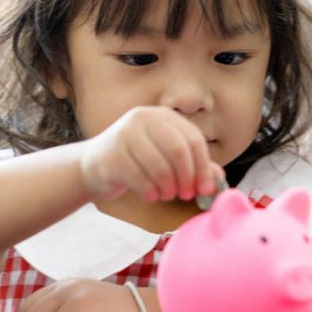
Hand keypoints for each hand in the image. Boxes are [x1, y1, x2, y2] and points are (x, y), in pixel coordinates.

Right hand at [78, 106, 223, 202]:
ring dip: (169, 188)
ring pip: (160, 167)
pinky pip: (140, 179)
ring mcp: (125, 133)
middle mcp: (144, 118)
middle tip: (187, 195)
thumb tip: (217, 178)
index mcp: (162, 116)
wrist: (93, 165)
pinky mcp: (111, 154)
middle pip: (178, 150)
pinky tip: (151, 195)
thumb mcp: (165, 157)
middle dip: (187, 177)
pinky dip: (150, 192)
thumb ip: (192, 164)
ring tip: (167, 195)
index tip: (206, 188)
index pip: (193, 138)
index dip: (203, 166)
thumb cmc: (136, 162)